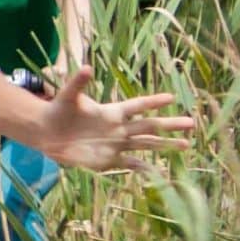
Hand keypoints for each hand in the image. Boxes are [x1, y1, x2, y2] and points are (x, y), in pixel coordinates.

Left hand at [35, 67, 196, 173]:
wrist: (47, 132)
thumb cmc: (59, 110)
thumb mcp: (68, 96)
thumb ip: (77, 83)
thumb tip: (86, 68)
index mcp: (112, 111)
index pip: (137, 105)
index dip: (153, 102)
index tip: (172, 98)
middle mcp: (118, 128)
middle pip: (149, 125)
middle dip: (170, 125)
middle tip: (192, 123)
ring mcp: (115, 144)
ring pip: (146, 144)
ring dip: (165, 145)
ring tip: (186, 145)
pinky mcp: (108, 160)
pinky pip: (130, 164)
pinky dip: (144, 169)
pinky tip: (161, 172)